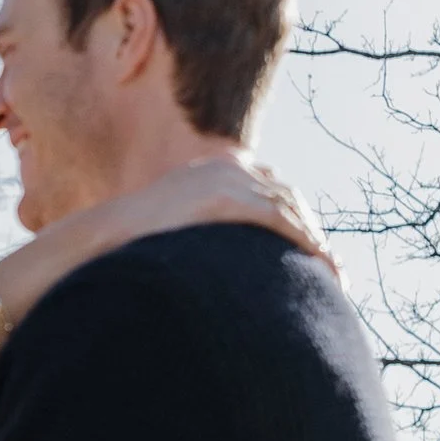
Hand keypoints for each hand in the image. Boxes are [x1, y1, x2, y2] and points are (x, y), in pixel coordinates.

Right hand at [72, 154, 337, 275]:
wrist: (106, 234)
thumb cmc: (133, 241)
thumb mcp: (175, 222)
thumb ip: (201, 226)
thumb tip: (210, 255)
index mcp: (218, 167)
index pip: (271, 186)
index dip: (296, 217)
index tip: (311, 245)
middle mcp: (229, 167)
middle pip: (287, 196)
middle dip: (312, 230)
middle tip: (330, 264)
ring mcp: (229, 180)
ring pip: (290, 208)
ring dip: (316, 241)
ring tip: (333, 273)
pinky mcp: (229, 200)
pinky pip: (281, 220)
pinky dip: (306, 241)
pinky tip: (321, 264)